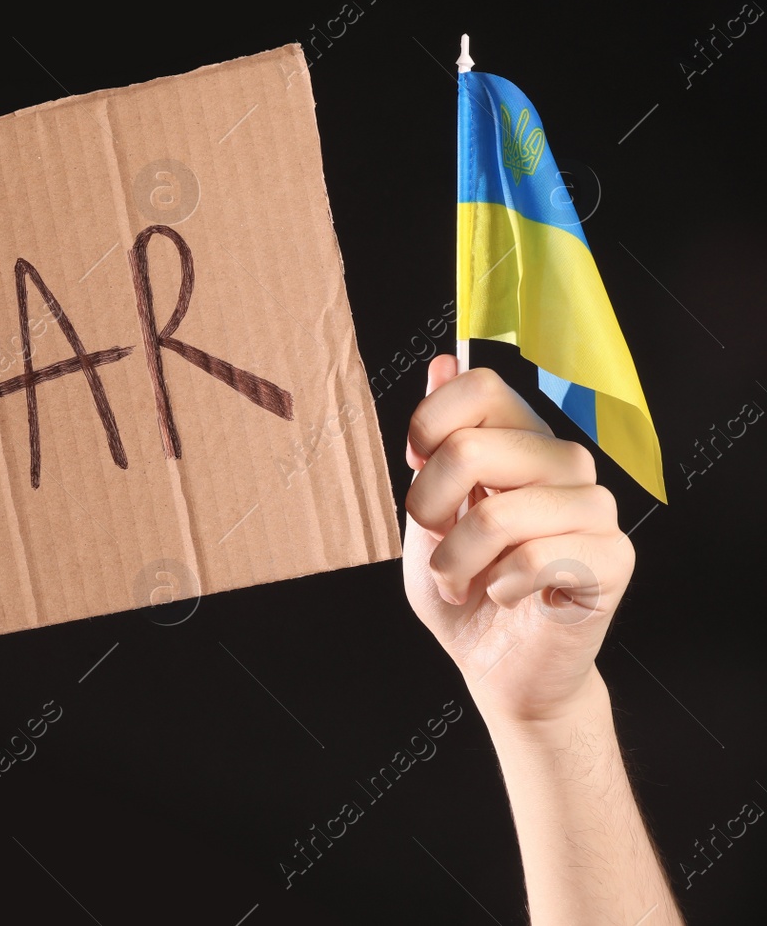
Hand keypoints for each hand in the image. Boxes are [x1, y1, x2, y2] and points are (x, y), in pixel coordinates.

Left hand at [402, 355, 634, 725]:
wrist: (497, 667)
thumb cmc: (464, 588)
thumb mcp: (429, 513)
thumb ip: (436, 445)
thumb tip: (443, 362)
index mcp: (520, 441)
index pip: (480, 387)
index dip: (429, 426)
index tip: (416, 468)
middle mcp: (564, 464)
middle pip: (473, 446)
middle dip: (429, 507)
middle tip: (436, 543)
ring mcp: (594, 510)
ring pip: (500, 511)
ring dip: (457, 559)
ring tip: (461, 580)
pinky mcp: (612, 559)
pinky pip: (537, 556)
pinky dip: (499, 583)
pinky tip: (504, 594)